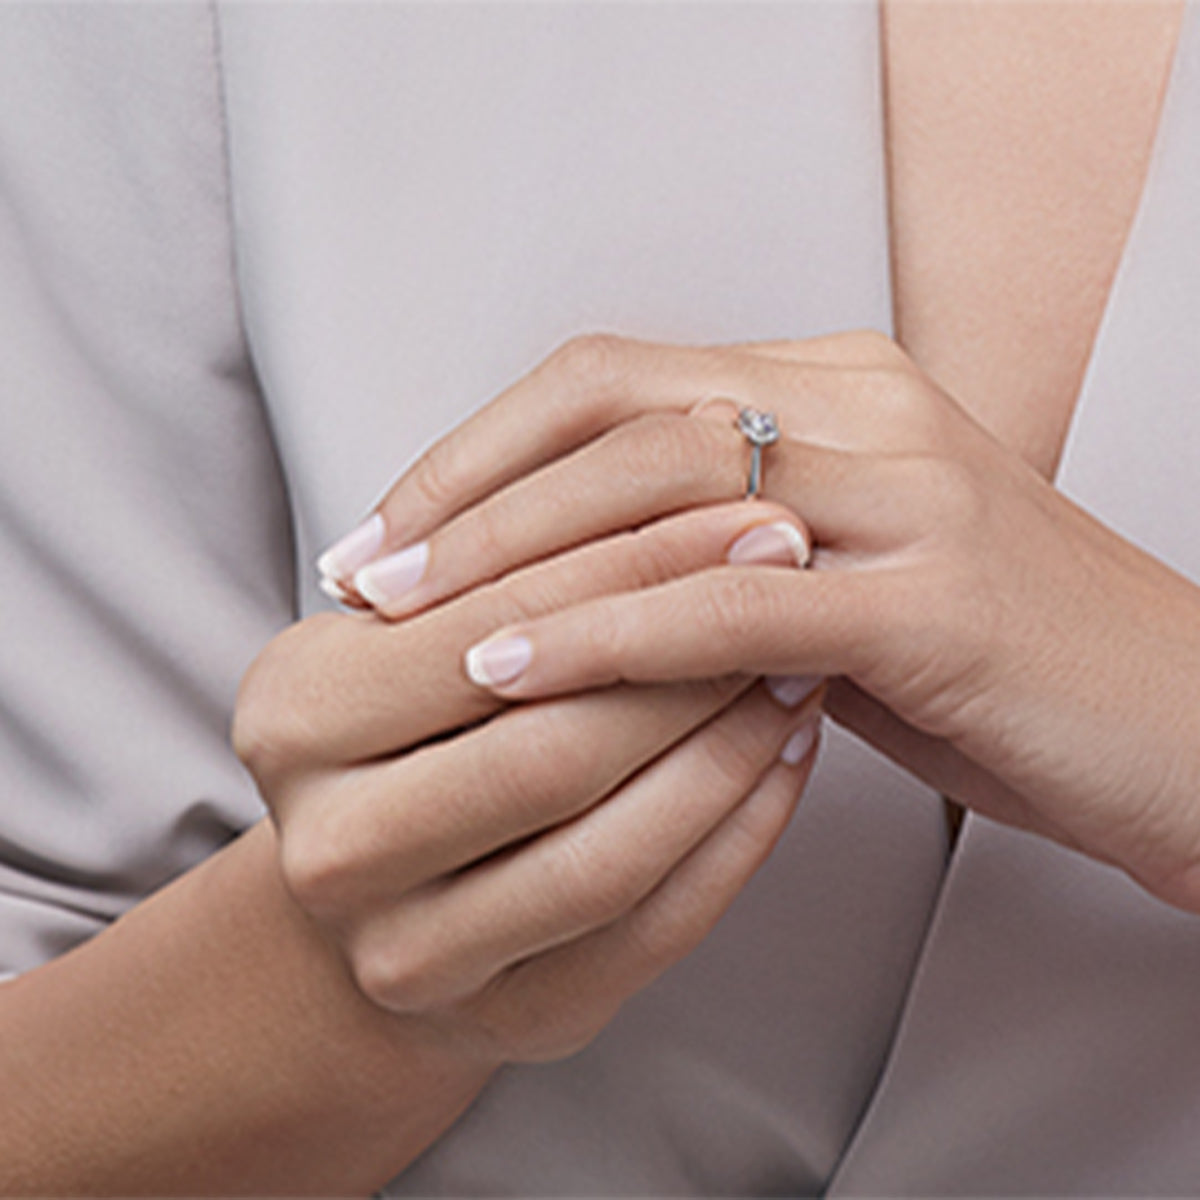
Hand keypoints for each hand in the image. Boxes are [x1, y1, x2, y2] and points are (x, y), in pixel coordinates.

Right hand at [236, 499, 821, 1063]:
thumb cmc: (418, 723)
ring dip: (727, 749)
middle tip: (793, 573)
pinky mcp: (514, 1019)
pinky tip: (784, 759)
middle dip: (691, 653)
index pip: (486, 622)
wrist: (385, 883)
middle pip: (549, 747)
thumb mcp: (423, 626)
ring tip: (801, 663)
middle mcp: (332, 847)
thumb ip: (514, 559)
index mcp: (295, 715)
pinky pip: (654, 927)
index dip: (628, 560)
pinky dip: (740, 838)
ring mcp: (415, 955)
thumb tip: (687, 450)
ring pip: (610, 851)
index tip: (742, 499)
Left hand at [320, 331, 1199, 911]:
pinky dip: (605, 638)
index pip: (618, 381)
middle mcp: (870, 410)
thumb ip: (728, 562)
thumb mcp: (844, 580)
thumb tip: (592, 593)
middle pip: (618, 418)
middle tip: (367, 567)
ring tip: (404, 618)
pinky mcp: (934, 598)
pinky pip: (729, 604)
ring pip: (665, 494)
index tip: (399, 524)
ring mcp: (910, 492)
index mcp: (841, 390)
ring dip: (514, 559)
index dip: (489, 447)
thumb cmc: (1003, 662)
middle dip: (472, 494)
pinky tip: (508, 672)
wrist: (1180, 727)